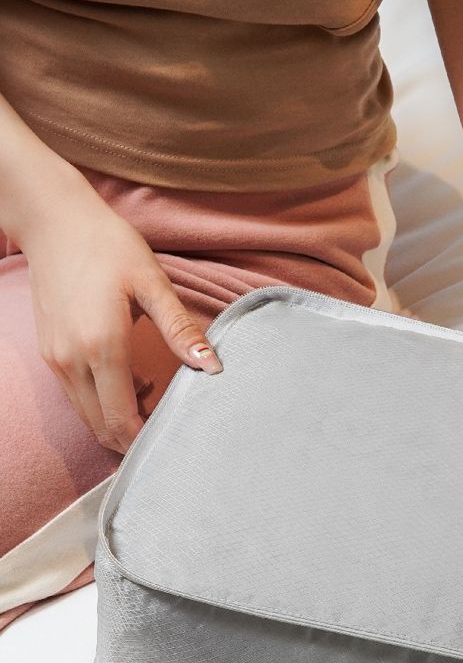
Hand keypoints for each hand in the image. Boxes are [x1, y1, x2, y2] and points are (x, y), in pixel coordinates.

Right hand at [22, 175, 221, 452]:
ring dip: (118, 420)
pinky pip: (76, 396)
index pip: (121, 419)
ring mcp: (56, 359)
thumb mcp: (152, 283)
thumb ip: (180, 329)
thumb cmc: (108, 246)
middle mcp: (72, 360)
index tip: (175, 440)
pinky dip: (101, 403)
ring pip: (87, 416)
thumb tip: (213, 366)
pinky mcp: (49, 353)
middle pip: (102, 427)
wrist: (55, 222)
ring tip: (151, 397)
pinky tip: (128, 381)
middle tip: (168, 425)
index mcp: (102, 346)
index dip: (147, 440)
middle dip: (134, 437)